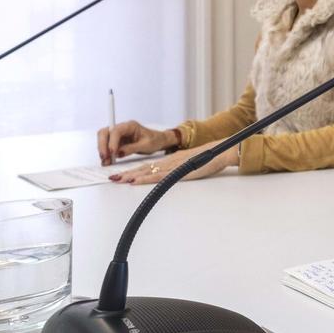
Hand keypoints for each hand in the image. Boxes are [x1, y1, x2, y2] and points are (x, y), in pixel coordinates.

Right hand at [97, 120, 173, 165]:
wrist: (158, 141)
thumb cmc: (154, 140)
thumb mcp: (146, 145)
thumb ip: (132, 148)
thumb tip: (119, 153)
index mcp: (130, 126)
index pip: (116, 131)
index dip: (112, 141)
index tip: (112, 152)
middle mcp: (122, 128)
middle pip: (105, 132)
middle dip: (102, 145)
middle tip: (104, 157)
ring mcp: (118, 135)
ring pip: (104, 139)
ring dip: (103, 150)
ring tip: (106, 162)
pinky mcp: (117, 142)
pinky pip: (107, 146)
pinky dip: (106, 153)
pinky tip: (107, 161)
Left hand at [108, 141, 237, 184]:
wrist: (221, 151)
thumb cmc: (210, 158)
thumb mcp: (192, 164)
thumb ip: (182, 169)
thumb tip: (174, 175)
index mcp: (172, 160)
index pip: (148, 166)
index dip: (134, 171)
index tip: (122, 176)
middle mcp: (169, 162)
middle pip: (144, 168)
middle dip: (127, 173)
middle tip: (112, 178)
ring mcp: (173, 166)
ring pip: (148, 171)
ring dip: (132, 176)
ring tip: (118, 180)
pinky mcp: (179, 171)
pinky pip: (159, 176)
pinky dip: (146, 179)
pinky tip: (136, 181)